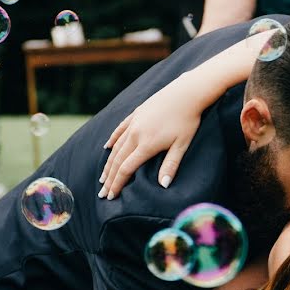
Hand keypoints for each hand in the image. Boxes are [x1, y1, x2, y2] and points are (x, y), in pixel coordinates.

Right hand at [99, 73, 202, 198]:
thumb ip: (170, 165)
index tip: (111, 196)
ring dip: (108, 163)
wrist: (186, 93)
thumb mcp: (182, 145)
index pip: (126, 169)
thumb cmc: (187, 120)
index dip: (118, 184)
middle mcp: (135, 134)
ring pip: (116, 147)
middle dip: (109, 179)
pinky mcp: (136, 113)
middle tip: (102, 193)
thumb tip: (163, 186)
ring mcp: (134, 123)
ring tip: (103, 177)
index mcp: (146, 144)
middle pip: (117, 160)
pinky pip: (119, 129)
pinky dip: (112, 140)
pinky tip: (107, 148)